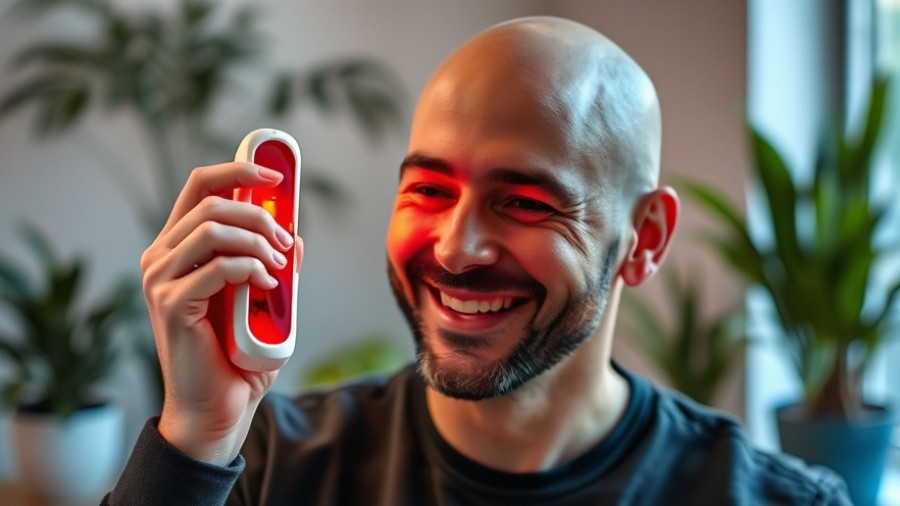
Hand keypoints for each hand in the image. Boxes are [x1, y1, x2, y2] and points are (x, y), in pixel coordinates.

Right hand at [140, 161, 302, 464]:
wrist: (220, 408)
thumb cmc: (238, 355)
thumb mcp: (264, 300)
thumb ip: (272, 265)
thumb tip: (295, 236)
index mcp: (177, 248)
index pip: (200, 187)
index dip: (237, 169)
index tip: (275, 174)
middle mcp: (160, 258)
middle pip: (211, 202)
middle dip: (259, 213)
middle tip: (286, 241)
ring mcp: (161, 281)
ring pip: (213, 229)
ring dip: (258, 241)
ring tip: (279, 268)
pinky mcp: (172, 305)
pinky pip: (219, 267)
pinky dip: (252, 269)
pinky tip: (268, 286)